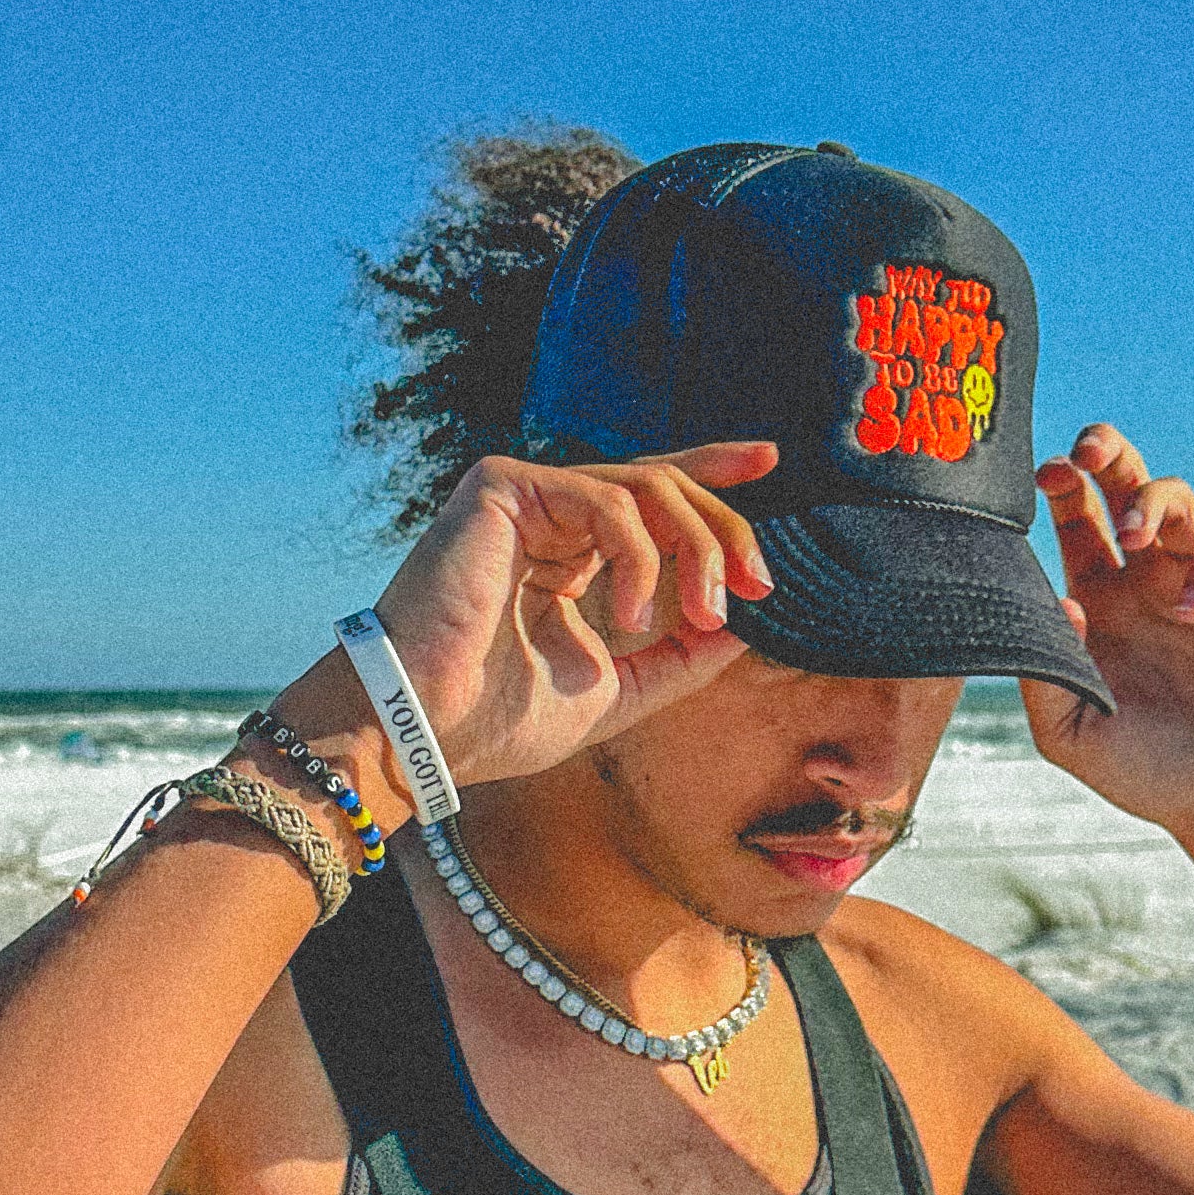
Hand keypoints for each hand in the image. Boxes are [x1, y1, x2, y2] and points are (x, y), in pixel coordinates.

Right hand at [367, 445, 780, 793]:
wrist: (423, 730)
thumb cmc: (496, 720)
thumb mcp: (614, 689)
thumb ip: (678, 657)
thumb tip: (743, 627)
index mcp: (567, 551)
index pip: (649, 496)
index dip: (712, 473)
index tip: (770, 465)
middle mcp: (547, 514)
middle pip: (663, 486)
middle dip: (724, 532)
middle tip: (757, 587)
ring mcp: (524, 495)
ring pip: (646, 486)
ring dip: (695, 548)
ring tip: (703, 615)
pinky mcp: (502, 486)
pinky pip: (605, 499)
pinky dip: (638, 557)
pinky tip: (632, 618)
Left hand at [1024, 425, 1193, 840]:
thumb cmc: (1149, 775)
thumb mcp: (1072, 734)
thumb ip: (1045, 674)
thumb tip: (1054, 599)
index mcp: (1102, 602)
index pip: (1077, 524)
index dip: (1061, 490)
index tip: (1043, 476)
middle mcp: (1151, 580)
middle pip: (1126, 489)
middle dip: (1106, 455)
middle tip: (1084, 450)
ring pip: (1179, 504)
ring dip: (1151, 501)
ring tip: (1132, 535)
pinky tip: (1190, 609)